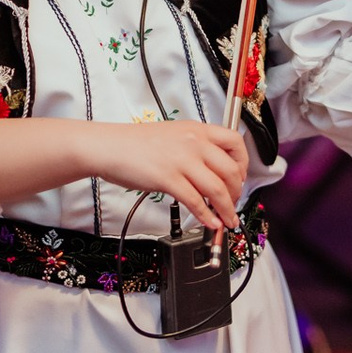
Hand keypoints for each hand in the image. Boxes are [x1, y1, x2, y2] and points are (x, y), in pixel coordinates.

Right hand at [87, 121, 246, 231]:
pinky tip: (210, 223)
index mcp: (197, 130)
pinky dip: (206, 216)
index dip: (244, 163)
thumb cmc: (135, 143)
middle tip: (234, 203)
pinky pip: (195, 201)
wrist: (108, 146)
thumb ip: (195, 147)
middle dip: (237, 192)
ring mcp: (182, 160)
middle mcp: (194, 142)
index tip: (241, 178)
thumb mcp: (174, 134)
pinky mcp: (168, 178)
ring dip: (227, 209)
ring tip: (228, 220)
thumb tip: (213, 168)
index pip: (235, 142)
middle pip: (231, 170)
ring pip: (217, 189)